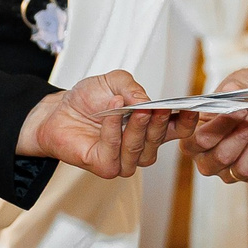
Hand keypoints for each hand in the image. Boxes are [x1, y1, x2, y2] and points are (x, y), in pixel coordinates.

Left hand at [21, 70, 173, 178]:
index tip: (190, 108)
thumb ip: (133, 88)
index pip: (176, 130)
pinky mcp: (105, 166)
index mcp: (149, 127)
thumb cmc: (87, 99)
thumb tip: (149, 101)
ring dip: (138, 129)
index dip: (186, 121)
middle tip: (155, 108)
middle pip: (160, 141)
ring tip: (135, 109)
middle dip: (159, 123)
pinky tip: (111, 114)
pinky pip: (115, 152)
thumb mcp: (115, 81)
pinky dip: (114, 132)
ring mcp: (123, 159)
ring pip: (140, 150)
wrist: (57, 111)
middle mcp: (140, 146)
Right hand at [188, 68, 247, 186]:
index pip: (198, 138)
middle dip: (242, 132)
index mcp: (193, 140)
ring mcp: (230, 172)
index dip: (213, 125)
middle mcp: (207, 160)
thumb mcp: (239, 84)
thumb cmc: (244, 96)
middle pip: (222, 156)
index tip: (228, 109)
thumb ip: (234, 88)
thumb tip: (232, 89)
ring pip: (244, 168)